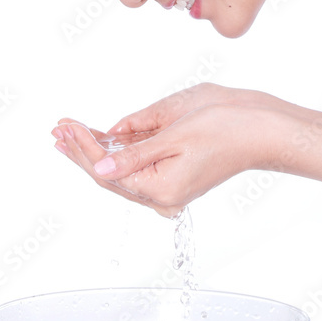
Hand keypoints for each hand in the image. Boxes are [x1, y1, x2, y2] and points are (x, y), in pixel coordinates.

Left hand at [52, 84, 285, 217]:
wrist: (263, 128)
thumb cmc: (228, 127)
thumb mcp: (176, 134)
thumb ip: (135, 153)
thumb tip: (100, 169)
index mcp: (161, 189)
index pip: (108, 170)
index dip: (84, 147)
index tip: (67, 126)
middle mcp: (162, 194)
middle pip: (109, 174)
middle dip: (82, 150)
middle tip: (58, 129)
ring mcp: (168, 185)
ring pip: (120, 169)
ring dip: (95, 149)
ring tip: (69, 131)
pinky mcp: (174, 173)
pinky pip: (136, 164)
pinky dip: (117, 150)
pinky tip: (99, 137)